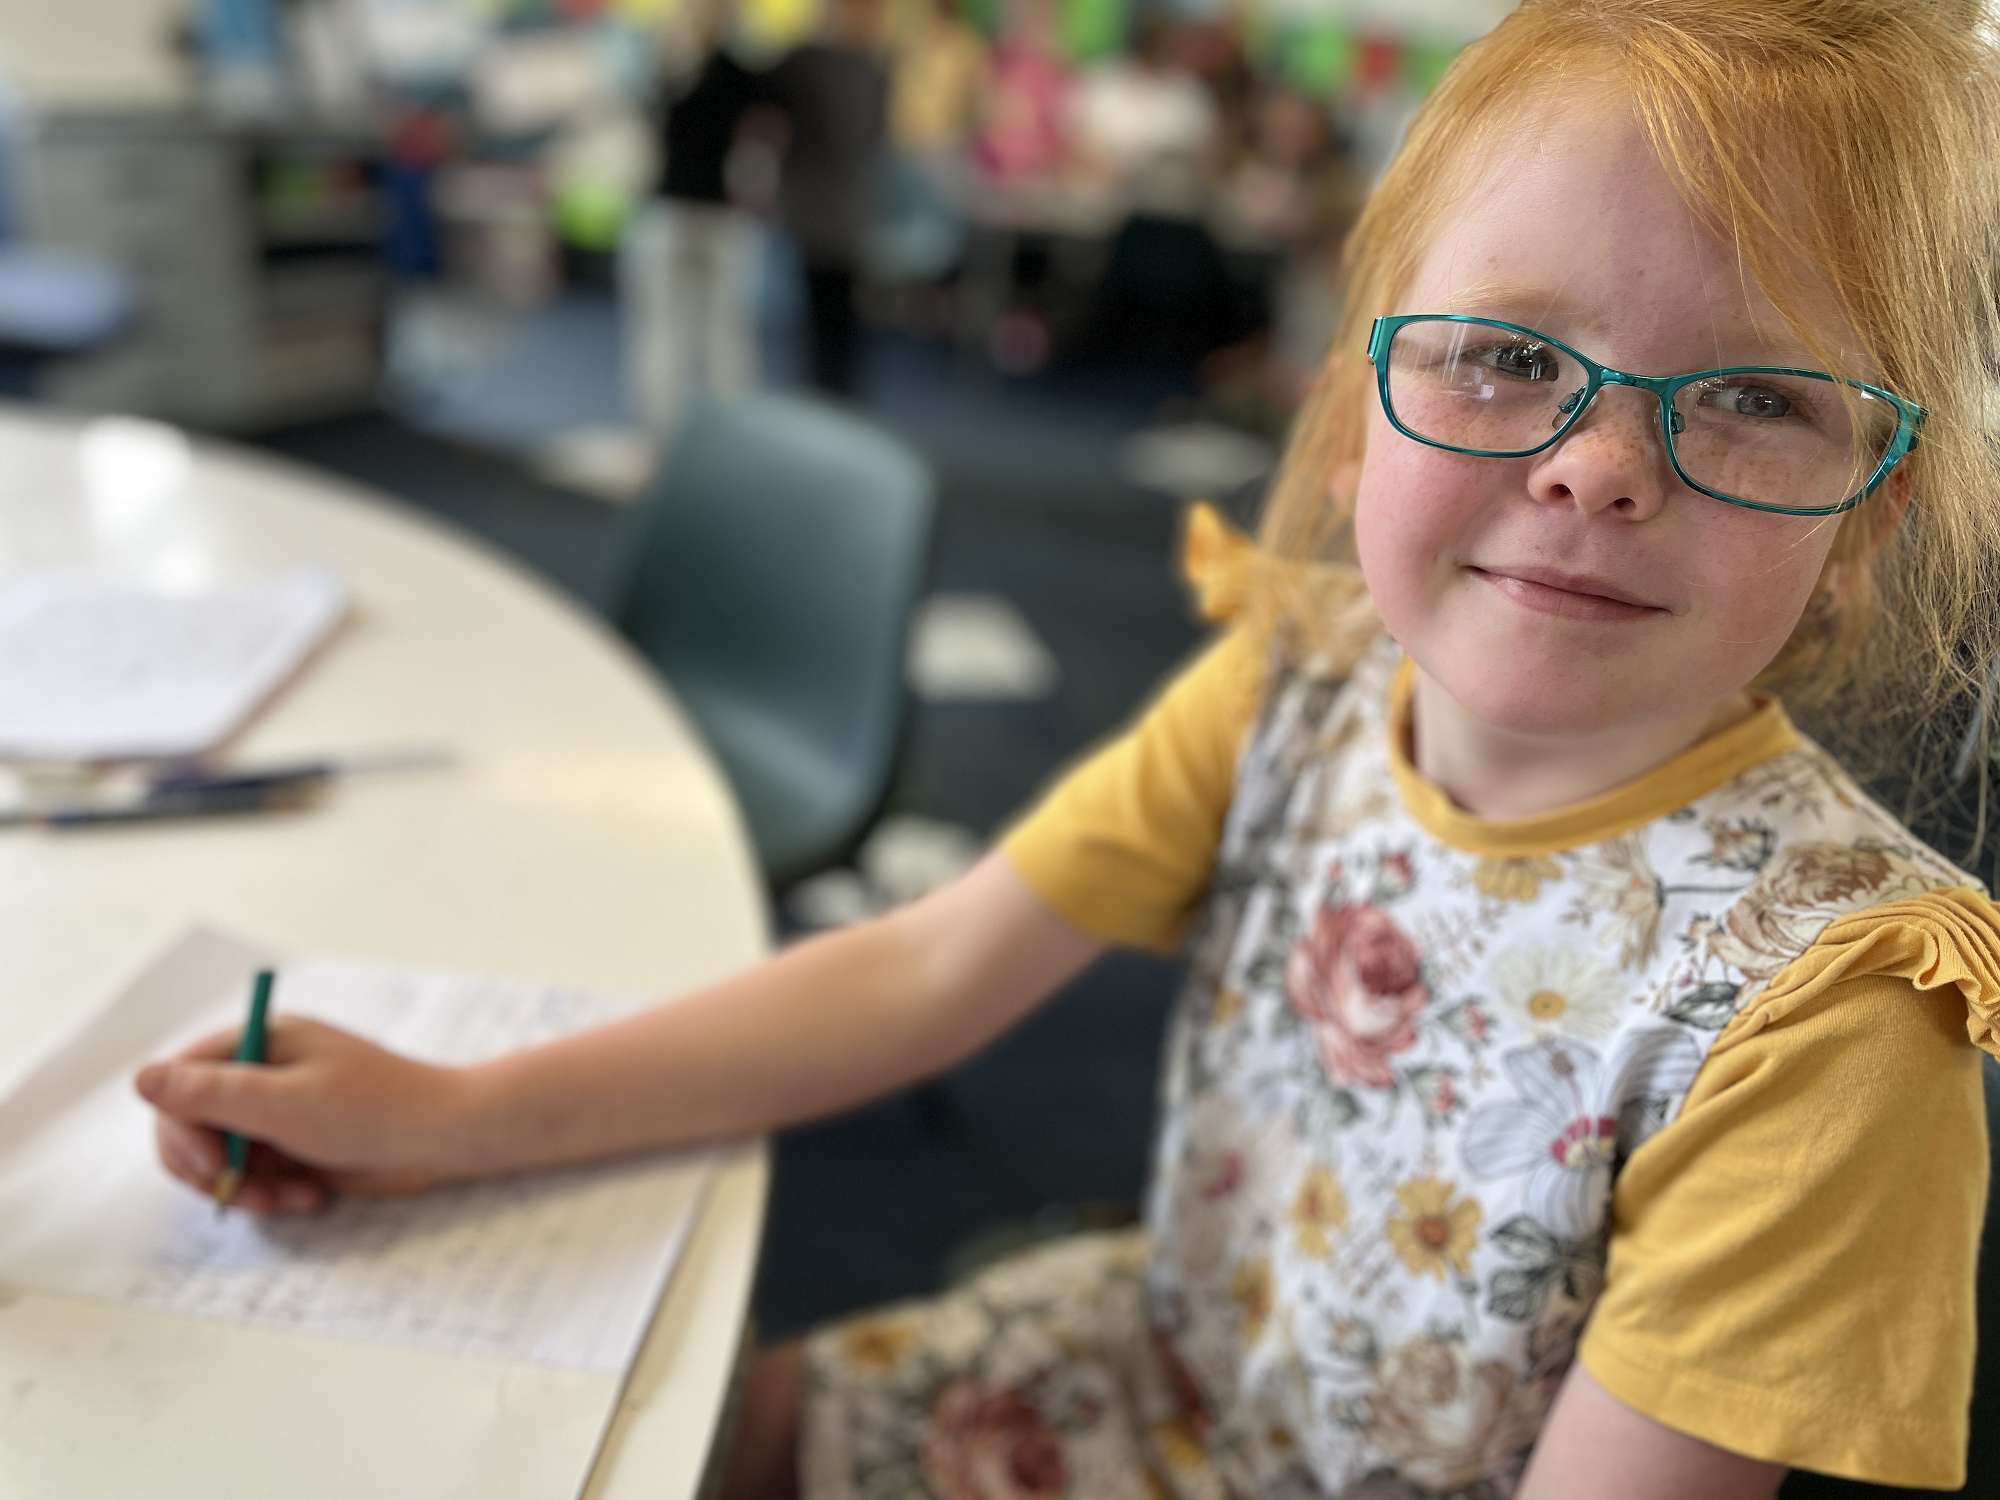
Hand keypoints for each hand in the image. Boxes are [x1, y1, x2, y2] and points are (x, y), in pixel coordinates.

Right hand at [134, 1017, 476, 1215]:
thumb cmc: (374, 1109)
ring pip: (219, 1157)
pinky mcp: (295, 1142)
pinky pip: (254, 1174)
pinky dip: (271, 1192)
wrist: (445, 1137)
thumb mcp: (285, 1102)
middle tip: (245, 1196)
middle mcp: (262, 1071)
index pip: (180, 1083)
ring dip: (245, 1186)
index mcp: (260, 1042)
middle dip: (212, 1167)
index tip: (210, 1168)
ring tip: (289, 1198)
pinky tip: (308, 1197)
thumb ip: (211, 1094)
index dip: (181, 1129)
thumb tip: (141, 1078)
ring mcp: (277, 1108)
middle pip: (190, 1124)